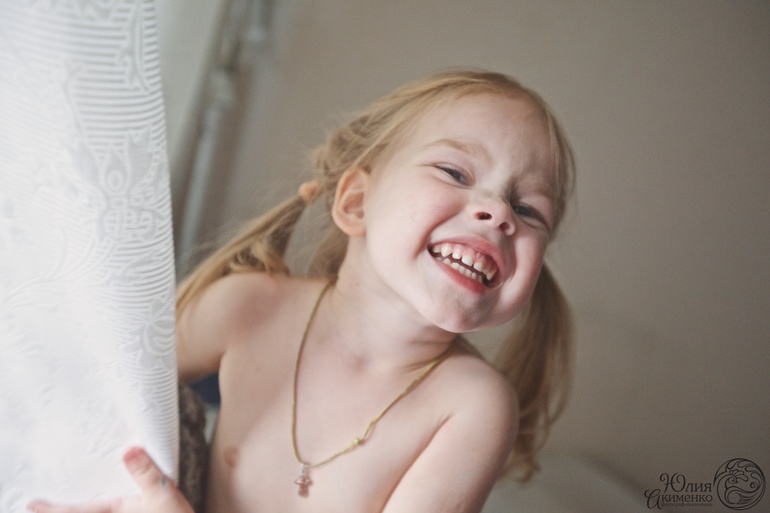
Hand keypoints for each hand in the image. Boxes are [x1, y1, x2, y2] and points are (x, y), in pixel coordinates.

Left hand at [28, 447, 193, 512]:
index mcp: (114, 512)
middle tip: (41, 507)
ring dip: (81, 510)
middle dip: (64, 511)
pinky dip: (98, 509)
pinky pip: (110, 512)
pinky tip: (104, 505)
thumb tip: (128, 450)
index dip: (52, 509)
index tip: (31, 504)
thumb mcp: (163, 494)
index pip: (76, 511)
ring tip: (68, 505)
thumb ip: (145, 472)